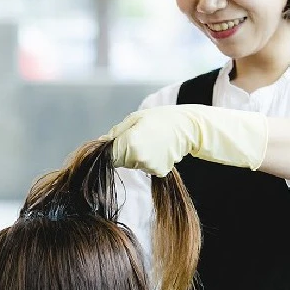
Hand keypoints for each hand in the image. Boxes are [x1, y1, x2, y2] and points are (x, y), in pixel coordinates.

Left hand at [106, 104, 268, 176]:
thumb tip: (101, 144)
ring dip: (135, 155)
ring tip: (149, 140)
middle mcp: (139, 158)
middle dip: (123, 150)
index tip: (115, 142)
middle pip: (120, 160)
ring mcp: (150, 167)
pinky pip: (145, 167)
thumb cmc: (160, 118)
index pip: (109, 154)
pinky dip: (147, 160)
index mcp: (130, 143)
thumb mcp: (134, 119)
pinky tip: (157, 148)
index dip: (111, 148)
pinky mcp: (159, 172)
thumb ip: (116, 133)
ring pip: (132, 164)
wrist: (188, 127)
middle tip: (137, 136)